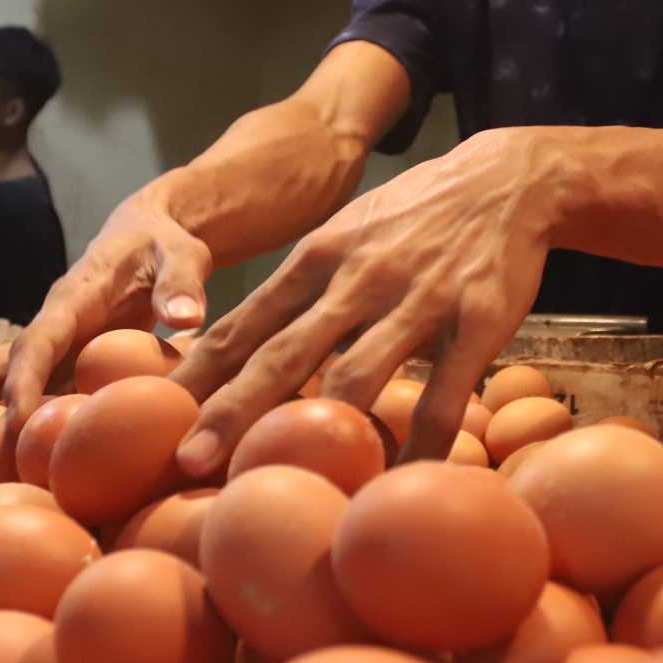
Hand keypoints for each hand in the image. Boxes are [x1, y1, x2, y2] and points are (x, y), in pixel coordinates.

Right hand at [0, 189, 212, 468]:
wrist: (146, 236)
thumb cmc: (163, 246)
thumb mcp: (181, 255)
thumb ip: (182, 284)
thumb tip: (187, 317)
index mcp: (70, 302)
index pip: (37, 342)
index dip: (23, 379)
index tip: (14, 420)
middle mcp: (43, 331)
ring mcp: (42, 355)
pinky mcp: (51, 372)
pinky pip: (12, 406)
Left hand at [172, 127, 559, 475]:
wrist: (506, 180)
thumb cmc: (412, 216)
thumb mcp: (343, 235)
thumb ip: (297, 291)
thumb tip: (234, 349)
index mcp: (316, 258)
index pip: (242, 323)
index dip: (197, 373)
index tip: (155, 414)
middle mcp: (356, 280)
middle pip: (282, 354)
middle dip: (231, 411)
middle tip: (188, 461)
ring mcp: (416, 302)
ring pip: (356, 378)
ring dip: (318, 434)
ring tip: (286, 483)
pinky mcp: (475, 323)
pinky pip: (442, 399)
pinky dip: (418, 447)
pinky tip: (397, 482)